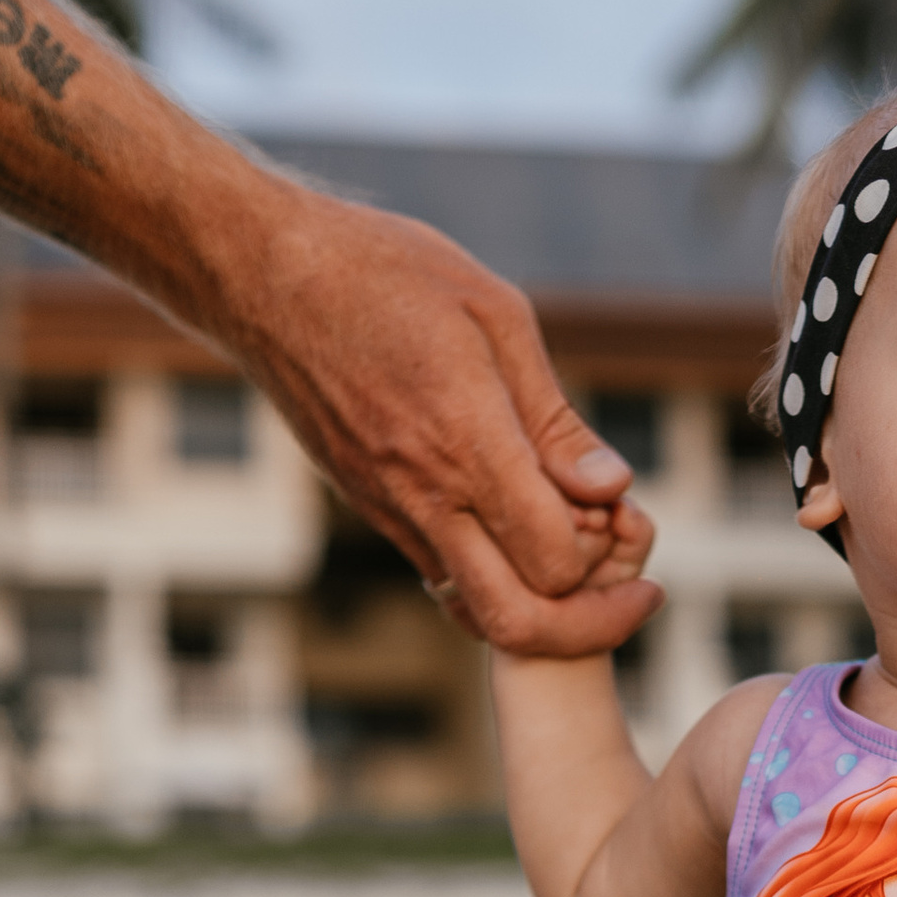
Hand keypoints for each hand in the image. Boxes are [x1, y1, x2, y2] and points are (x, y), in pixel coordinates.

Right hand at [226, 182, 665, 648]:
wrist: (262, 276)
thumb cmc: (385, 273)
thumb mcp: (494, 315)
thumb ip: (555, 417)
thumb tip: (613, 487)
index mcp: (466, 442)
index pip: (555, 561)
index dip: (606, 554)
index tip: (626, 513)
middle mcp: (424, 494)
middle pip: (516, 623)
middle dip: (587, 624)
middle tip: (634, 592)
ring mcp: (390, 510)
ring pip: (476, 610)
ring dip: (539, 600)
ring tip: (576, 545)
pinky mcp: (370, 508)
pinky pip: (442, 572)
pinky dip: (493, 571)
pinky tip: (518, 520)